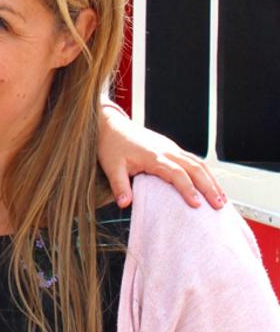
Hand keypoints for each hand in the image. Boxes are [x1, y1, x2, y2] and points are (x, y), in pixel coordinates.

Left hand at [98, 105, 225, 208]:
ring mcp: (171, 147)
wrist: (111, 126)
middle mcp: (167, 150)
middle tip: (219, 205)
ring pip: (198, 163)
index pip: (177, 173)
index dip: (188, 189)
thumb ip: (119, 186)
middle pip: (195, 168)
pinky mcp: (172, 147)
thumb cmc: (111, 146)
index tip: (197, 205)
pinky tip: (211, 185)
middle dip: (209, 187)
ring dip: (211, 180)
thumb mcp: (111, 167)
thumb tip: (124, 204)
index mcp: (154, 155)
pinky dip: (205, 173)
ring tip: (222, 199)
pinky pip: (194, 159)